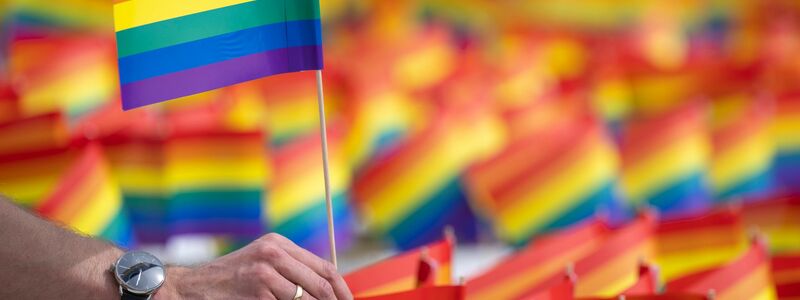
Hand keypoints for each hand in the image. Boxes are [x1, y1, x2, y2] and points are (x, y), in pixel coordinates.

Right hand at [157, 233, 351, 299]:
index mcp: (278, 244)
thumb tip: (328, 290)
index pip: (324, 267)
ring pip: (306, 299)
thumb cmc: (230, 280)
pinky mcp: (258, 293)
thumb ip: (291, 271)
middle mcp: (273, 253)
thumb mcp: (262, 264)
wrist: (190, 288)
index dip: (341, 289)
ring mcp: (265, 273)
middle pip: (321, 284)